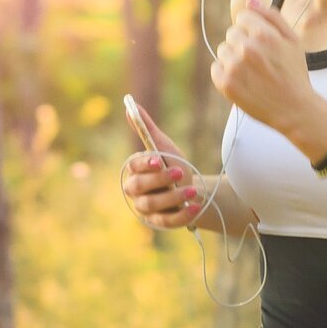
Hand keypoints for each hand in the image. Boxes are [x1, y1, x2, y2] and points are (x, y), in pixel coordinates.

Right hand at [121, 102, 203, 228]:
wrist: (192, 190)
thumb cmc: (173, 166)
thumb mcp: (164, 147)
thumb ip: (147, 129)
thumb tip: (130, 105)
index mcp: (135, 171)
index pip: (134, 167)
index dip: (145, 164)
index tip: (159, 159)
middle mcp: (135, 191)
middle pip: (139, 187)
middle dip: (159, 179)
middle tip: (180, 172)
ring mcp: (146, 209)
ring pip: (153, 205)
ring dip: (173, 197)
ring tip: (192, 191)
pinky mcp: (159, 222)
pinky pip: (167, 221)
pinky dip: (181, 215)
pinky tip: (195, 206)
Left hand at [210, 0, 315, 132]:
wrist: (294, 109)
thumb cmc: (294, 73)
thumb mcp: (292, 40)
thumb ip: (271, 16)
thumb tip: (249, 1)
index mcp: (264, 34)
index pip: (242, 18)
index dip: (252, 30)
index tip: (262, 44)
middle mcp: (247, 48)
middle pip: (231, 33)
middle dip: (243, 43)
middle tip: (259, 61)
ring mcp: (234, 67)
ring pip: (223, 50)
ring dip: (233, 58)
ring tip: (252, 72)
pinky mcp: (226, 84)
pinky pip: (215, 68)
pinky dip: (225, 74)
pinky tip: (243, 81)